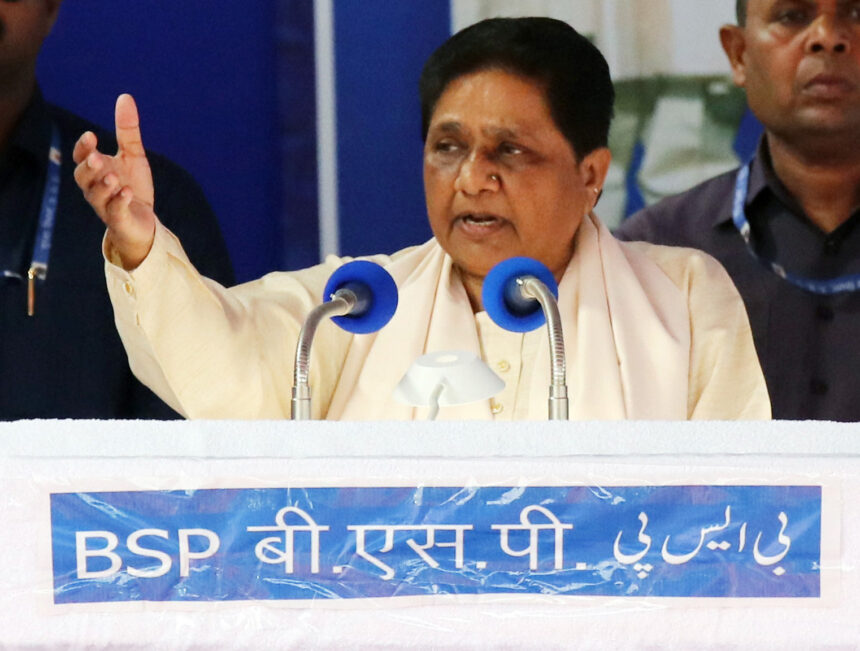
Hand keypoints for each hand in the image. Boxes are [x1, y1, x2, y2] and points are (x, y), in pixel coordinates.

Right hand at [74, 94, 155, 268]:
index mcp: (96, 170)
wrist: (143, 221)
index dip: (83, 148)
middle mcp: (94, 187)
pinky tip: (127, 193)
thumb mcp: (133, 155)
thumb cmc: (132, 186)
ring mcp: (105, 205)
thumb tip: (125, 96)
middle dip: (88, 167)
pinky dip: (119, 202)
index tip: (91, 136)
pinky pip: (115, 212)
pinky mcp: (118, 220)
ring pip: (96, 196)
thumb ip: (127, 130)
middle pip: (82, 177)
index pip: (82, 157)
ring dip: (103, 186)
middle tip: (97, 158)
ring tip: (112, 177)